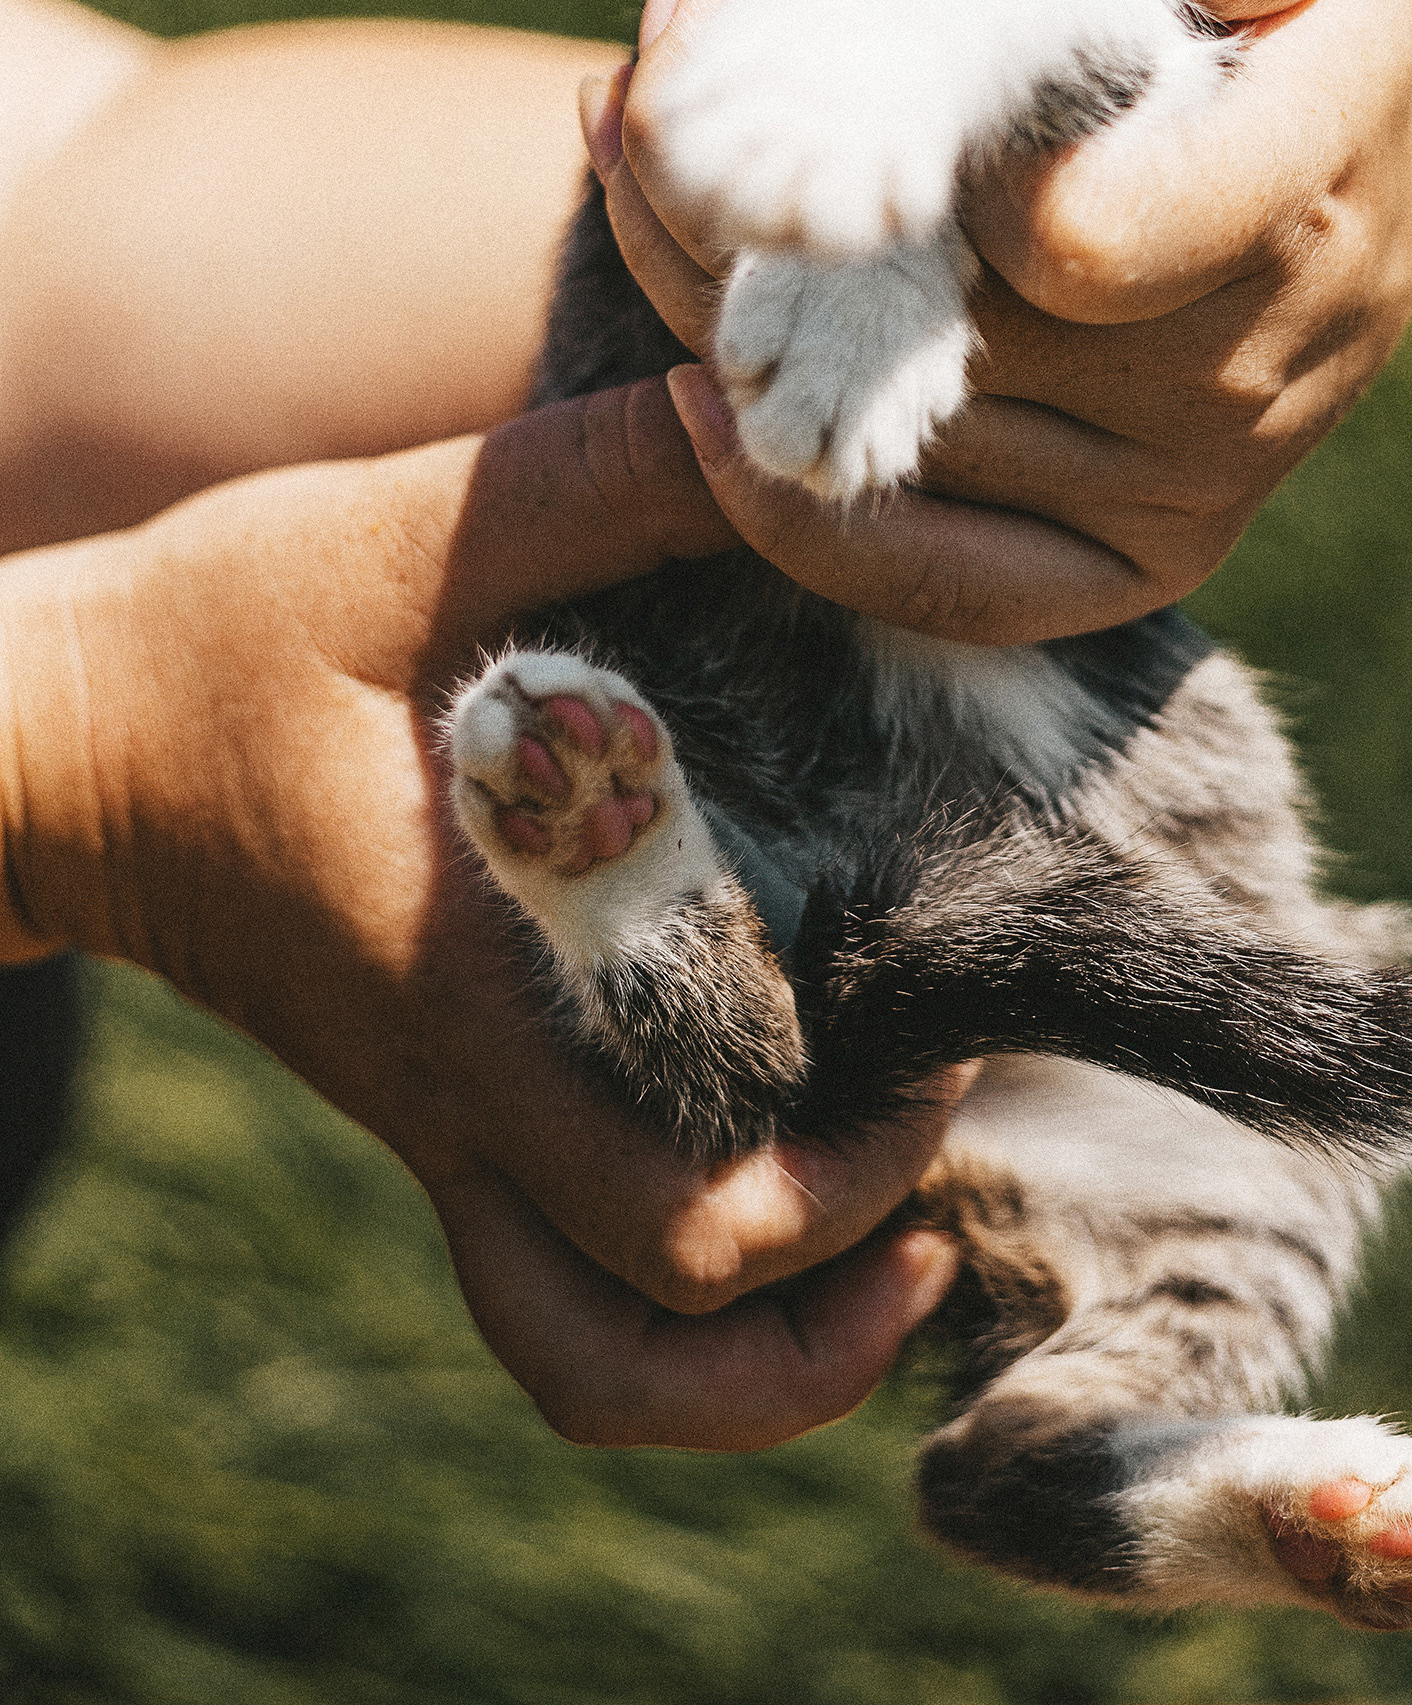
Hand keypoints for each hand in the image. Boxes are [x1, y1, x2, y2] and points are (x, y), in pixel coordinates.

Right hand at [0, 384, 966, 1445]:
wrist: (47, 746)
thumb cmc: (207, 642)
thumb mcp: (400, 537)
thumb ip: (597, 478)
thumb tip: (772, 423)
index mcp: (479, 1011)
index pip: (681, 1227)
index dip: (853, 1183)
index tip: (944, 1044)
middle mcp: (464, 1110)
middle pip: (648, 1359)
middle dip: (832, 1297)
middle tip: (937, 1129)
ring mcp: (437, 1127)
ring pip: (589, 1366)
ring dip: (754, 1354)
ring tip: (891, 1237)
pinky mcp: (425, 1098)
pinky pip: (553, 1272)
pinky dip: (672, 1275)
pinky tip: (767, 1143)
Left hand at [590, 0, 1411, 643]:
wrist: (1344, 203)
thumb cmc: (1286, 32)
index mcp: (1310, 193)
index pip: (1079, 240)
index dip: (941, 184)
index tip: (864, 91)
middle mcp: (1261, 369)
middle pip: (955, 337)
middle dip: (789, 215)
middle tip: (654, 88)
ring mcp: (1197, 484)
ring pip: (914, 435)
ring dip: (746, 313)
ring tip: (653, 171)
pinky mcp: (1133, 565)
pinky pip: (939, 579)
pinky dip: (793, 511)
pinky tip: (699, 396)